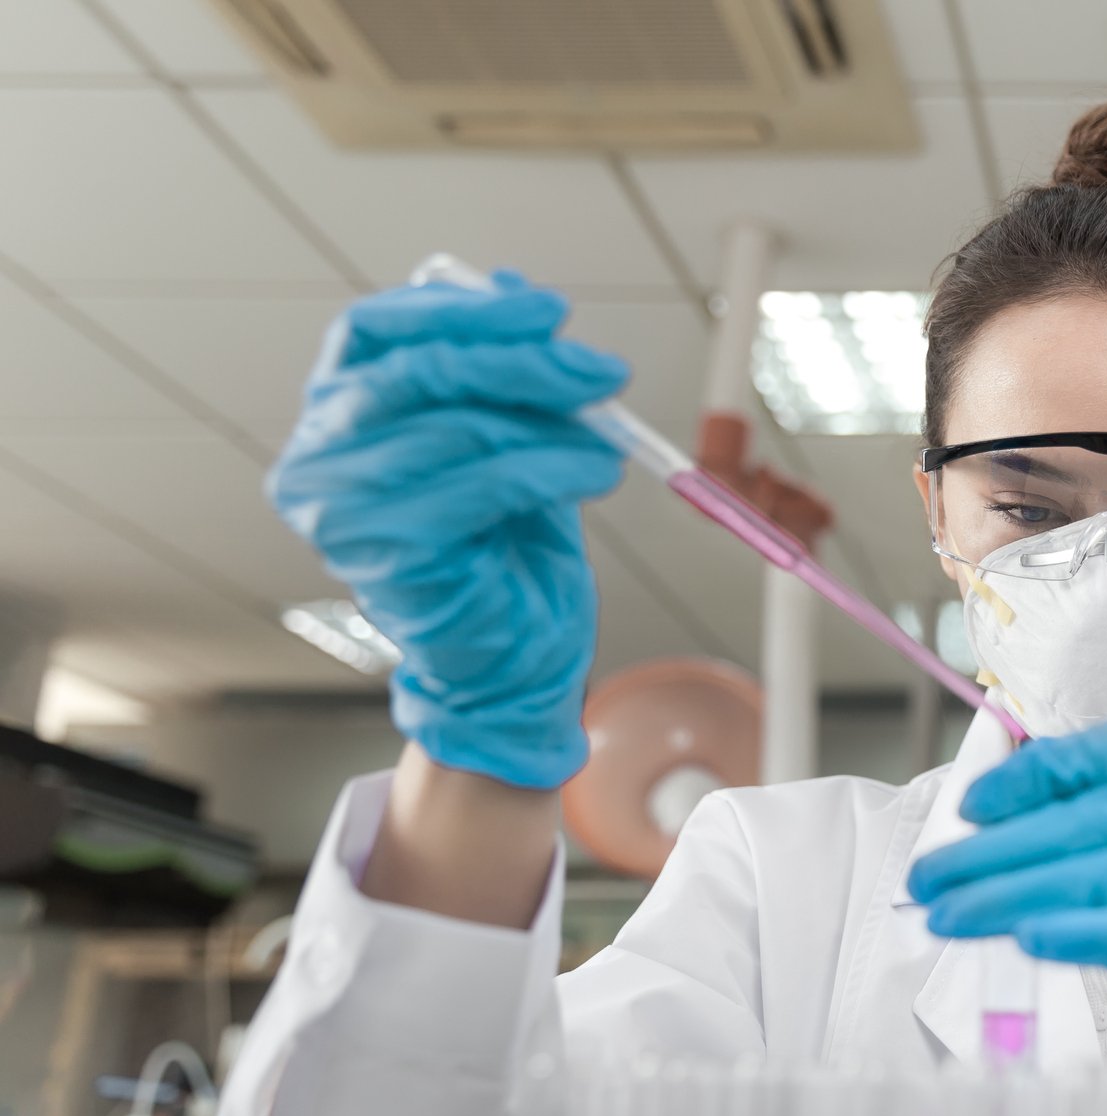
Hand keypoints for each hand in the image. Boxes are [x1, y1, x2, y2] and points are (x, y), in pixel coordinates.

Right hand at [268, 273, 628, 788]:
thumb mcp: (504, 436)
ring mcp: (341, 510)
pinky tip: (597, 471)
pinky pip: (486, 484)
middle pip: (419, 372)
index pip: (373, 331)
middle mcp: (316, 458)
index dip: (459, 308)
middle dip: (524, 362)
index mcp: (330, 415)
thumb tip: (517, 288)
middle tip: (602, 370)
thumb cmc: (502, 541)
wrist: (511, 652)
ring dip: (552, 423)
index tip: (548, 312)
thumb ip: (497, 368)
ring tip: (607, 436)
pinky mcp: (389, 554)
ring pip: (460, 428)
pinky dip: (554, 468)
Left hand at [908, 725, 1106, 1066]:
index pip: (1106, 756)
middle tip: (929, 878)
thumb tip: (1003, 821)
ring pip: (1105, 875)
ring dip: (1014, 896)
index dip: (1028, 780)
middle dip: (998, 852)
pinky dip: (1080, 932)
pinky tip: (1027, 935)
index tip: (970, 809)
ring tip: (952, 913)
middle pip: (1091, 822)